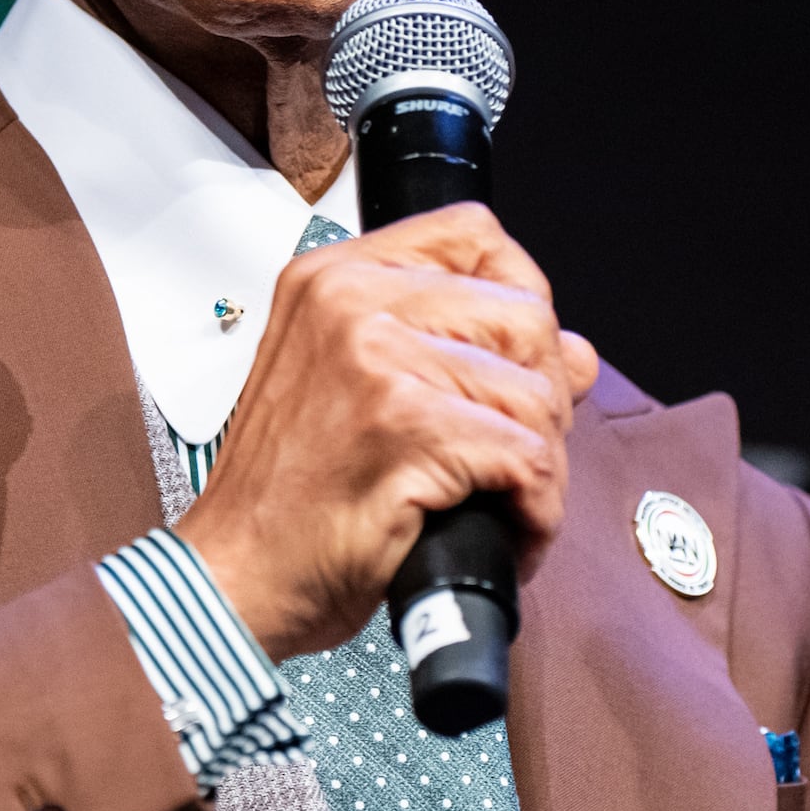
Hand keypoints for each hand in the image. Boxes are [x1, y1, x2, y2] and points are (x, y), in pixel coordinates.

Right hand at [172, 202, 597, 660]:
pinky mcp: (406, 426)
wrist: (234, 576)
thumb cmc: (287, 498)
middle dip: (545, 394)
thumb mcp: (359, 391)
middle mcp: (351, 302)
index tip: (520, 356)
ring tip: (512, 501)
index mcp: (333, 279)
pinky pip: (528, 457)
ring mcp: (377, 358)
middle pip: (524, 313)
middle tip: (520, 450)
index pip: (473, 234)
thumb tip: (575, 354)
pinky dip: (536, 509)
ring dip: (546, 462)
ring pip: (536, 391)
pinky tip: (508, 530)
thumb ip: (458, 352)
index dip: (522, 294)